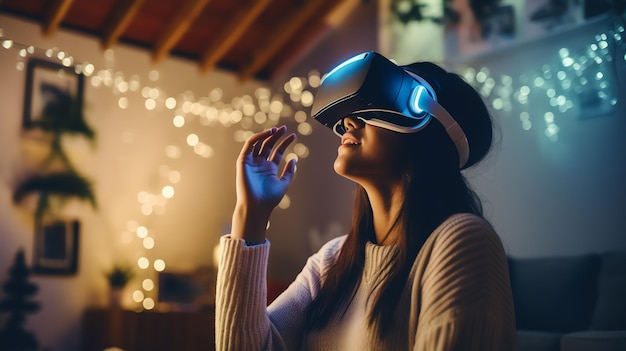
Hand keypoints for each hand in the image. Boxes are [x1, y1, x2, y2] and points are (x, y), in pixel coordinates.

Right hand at [231, 125, 296, 241]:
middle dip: (276, 136)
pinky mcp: (243, 161)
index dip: (285, 143)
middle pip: (268, 145)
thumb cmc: (269, 198)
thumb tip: (294, 159)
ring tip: (276, 129)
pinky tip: (267, 134)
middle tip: (285, 128)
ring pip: (259, 143)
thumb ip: (289, 172)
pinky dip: (258, 137)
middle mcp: (260, 164)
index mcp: (269, 168)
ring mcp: (251, 162)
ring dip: (267, 135)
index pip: (277, 151)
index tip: (294, 136)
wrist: (256, 206)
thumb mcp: (283, 183)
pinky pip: (250, 145)